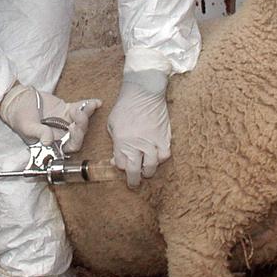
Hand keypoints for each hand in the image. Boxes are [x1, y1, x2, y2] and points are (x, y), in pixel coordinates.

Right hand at [0, 83, 100, 148]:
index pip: (70, 146)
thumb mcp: (27, 127)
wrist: (18, 101)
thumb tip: (48, 140)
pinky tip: (96, 102)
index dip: (75, 139)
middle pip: (79, 134)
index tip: (73, 128)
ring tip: (83, 107)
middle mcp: (63, 134)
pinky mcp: (67, 109)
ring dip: (85, 114)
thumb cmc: (19, 118)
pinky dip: (88, 104)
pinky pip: (81, 108)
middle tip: (79, 114)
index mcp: (54, 143)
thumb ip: (38, 133)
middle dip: (82, 125)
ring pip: (81, 121)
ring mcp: (66, 122)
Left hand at [106, 69, 170, 187]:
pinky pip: (165, 155)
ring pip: (152, 166)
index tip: (121, 165)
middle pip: (135, 171)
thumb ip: (115, 142)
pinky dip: (161, 159)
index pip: (121, 165)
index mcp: (122, 142)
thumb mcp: (112, 124)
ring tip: (146, 170)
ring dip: (148, 171)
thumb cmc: (125, 106)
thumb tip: (118, 156)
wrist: (143, 92)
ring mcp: (152, 142)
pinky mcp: (164, 137)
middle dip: (133, 180)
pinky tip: (157, 157)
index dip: (121, 167)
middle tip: (133, 183)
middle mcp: (137, 145)